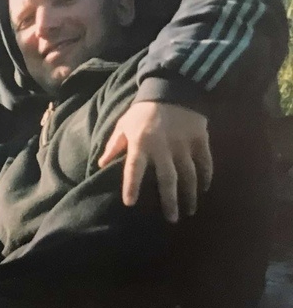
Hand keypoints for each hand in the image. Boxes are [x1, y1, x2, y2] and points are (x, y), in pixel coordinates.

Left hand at [98, 101, 211, 222]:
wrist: (171, 88)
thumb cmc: (142, 110)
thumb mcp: (123, 125)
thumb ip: (114, 146)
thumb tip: (100, 164)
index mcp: (141, 143)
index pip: (134, 168)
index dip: (131, 186)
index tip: (129, 203)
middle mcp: (162, 147)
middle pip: (166, 179)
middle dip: (169, 201)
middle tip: (171, 219)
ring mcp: (183, 144)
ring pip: (189, 174)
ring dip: (190, 194)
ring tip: (189, 210)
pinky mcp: (200, 139)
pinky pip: (205, 162)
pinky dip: (207, 176)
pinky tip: (205, 189)